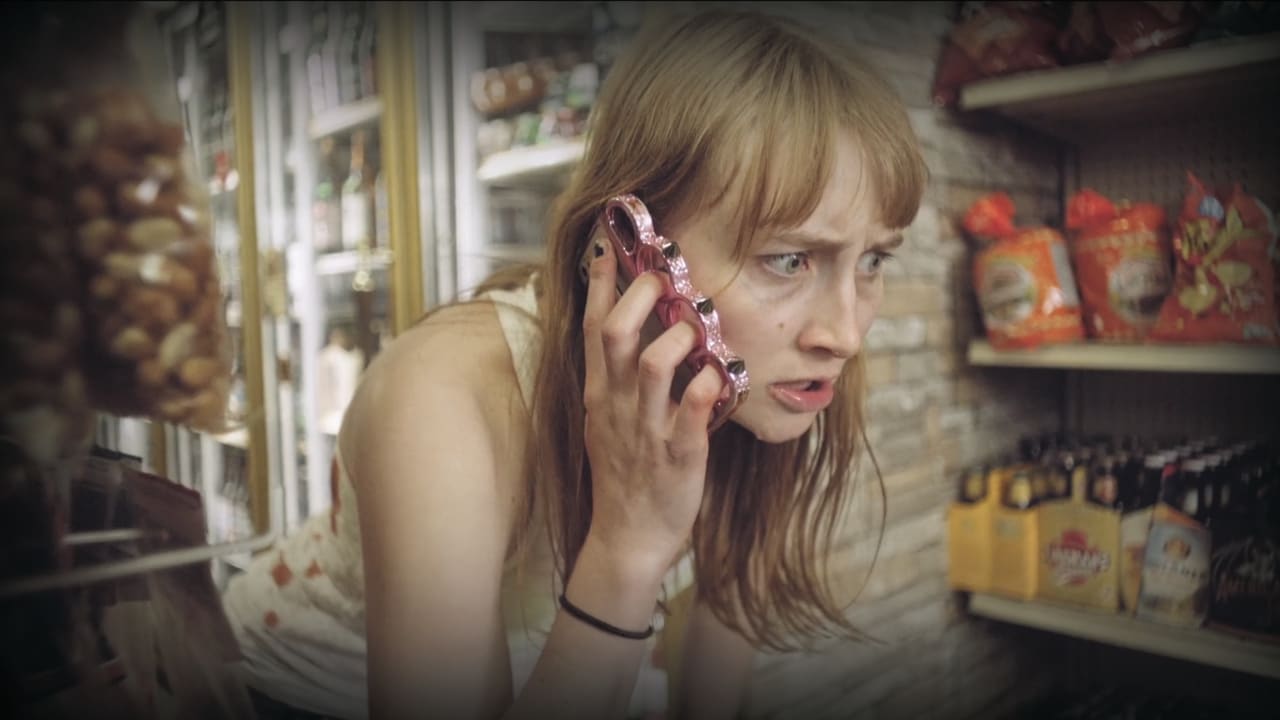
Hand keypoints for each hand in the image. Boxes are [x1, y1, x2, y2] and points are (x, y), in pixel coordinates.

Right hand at [581, 233, 725, 578]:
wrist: (627, 539)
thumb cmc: (626, 475)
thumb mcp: (608, 422)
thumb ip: (617, 379)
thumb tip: (631, 333)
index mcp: (600, 395)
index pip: (592, 328)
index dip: (600, 285)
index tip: (610, 246)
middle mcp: (618, 406)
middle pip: (616, 334)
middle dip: (640, 295)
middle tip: (665, 275)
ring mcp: (646, 431)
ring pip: (654, 366)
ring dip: (678, 336)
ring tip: (698, 325)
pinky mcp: (679, 456)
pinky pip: (691, 413)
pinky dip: (706, 386)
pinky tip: (719, 373)